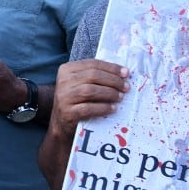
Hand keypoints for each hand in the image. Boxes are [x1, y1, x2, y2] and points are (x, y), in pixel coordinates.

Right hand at [38, 59, 128, 189]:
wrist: (61, 125)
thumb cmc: (77, 101)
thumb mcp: (81, 84)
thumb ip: (96, 76)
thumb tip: (124, 73)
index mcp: (67, 70)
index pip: (92, 64)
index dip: (111, 68)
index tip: (127, 73)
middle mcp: (63, 81)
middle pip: (92, 75)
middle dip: (113, 81)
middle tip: (126, 87)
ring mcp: (63, 97)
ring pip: (90, 90)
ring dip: (109, 93)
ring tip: (121, 97)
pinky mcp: (67, 113)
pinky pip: (88, 108)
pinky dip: (103, 108)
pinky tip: (113, 108)